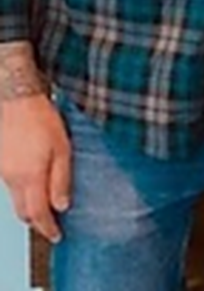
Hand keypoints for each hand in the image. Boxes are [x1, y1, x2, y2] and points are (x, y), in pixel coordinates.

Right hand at [0, 94, 70, 242]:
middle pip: (23, 211)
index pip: (38, 214)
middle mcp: (12, 179)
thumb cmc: (42, 121)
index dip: (48, 228)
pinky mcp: (0, 163)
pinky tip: (34, 183)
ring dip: (30, 206)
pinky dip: (23, 192)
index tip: (57, 236)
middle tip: (52, 224)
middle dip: (37, 221)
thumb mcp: (63, 150)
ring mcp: (3, 172)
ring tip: (47, 204)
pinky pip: (11, 186)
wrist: (16, 101)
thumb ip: (61, 180)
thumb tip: (62, 206)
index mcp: (30, 178)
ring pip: (15, 199)